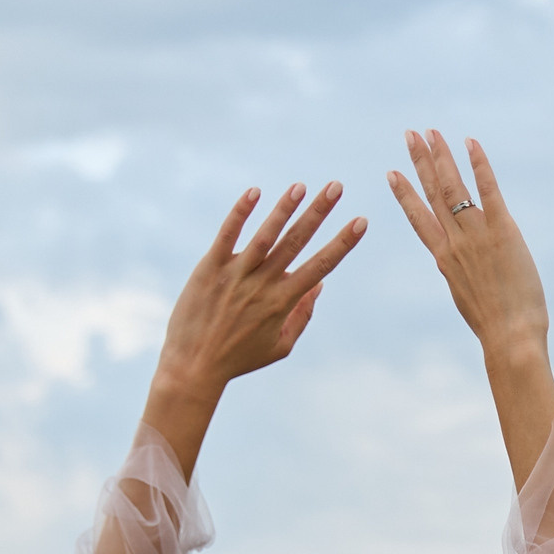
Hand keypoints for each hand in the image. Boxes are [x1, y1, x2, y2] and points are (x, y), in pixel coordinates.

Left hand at [154, 182, 366, 403]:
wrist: (193, 366)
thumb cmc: (239, 358)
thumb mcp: (279, 346)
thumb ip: (302, 315)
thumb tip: (320, 285)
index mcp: (282, 303)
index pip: (320, 267)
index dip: (342, 243)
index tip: (360, 221)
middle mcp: (262, 285)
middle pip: (296, 243)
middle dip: (319, 213)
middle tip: (336, 186)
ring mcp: (235, 275)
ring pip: (265, 236)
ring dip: (284, 208)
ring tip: (301, 186)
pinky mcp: (210, 268)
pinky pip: (228, 235)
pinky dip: (241, 213)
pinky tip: (255, 192)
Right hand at [388, 131, 547, 362]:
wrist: (509, 338)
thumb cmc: (497, 328)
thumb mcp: (470, 298)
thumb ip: (463, 275)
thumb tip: (463, 270)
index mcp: (444, 260)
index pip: (419, 219)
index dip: (405, 194)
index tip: (392, 173)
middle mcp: (454, 243)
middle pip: (432, 194)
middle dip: (419, 161)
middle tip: (409, 134)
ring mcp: (476, 236)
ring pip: (452, 187)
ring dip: (441, 156)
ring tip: (431, 132)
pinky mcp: (502, 232)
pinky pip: (488, 191)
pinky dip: (479, 165)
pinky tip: (471, 143)